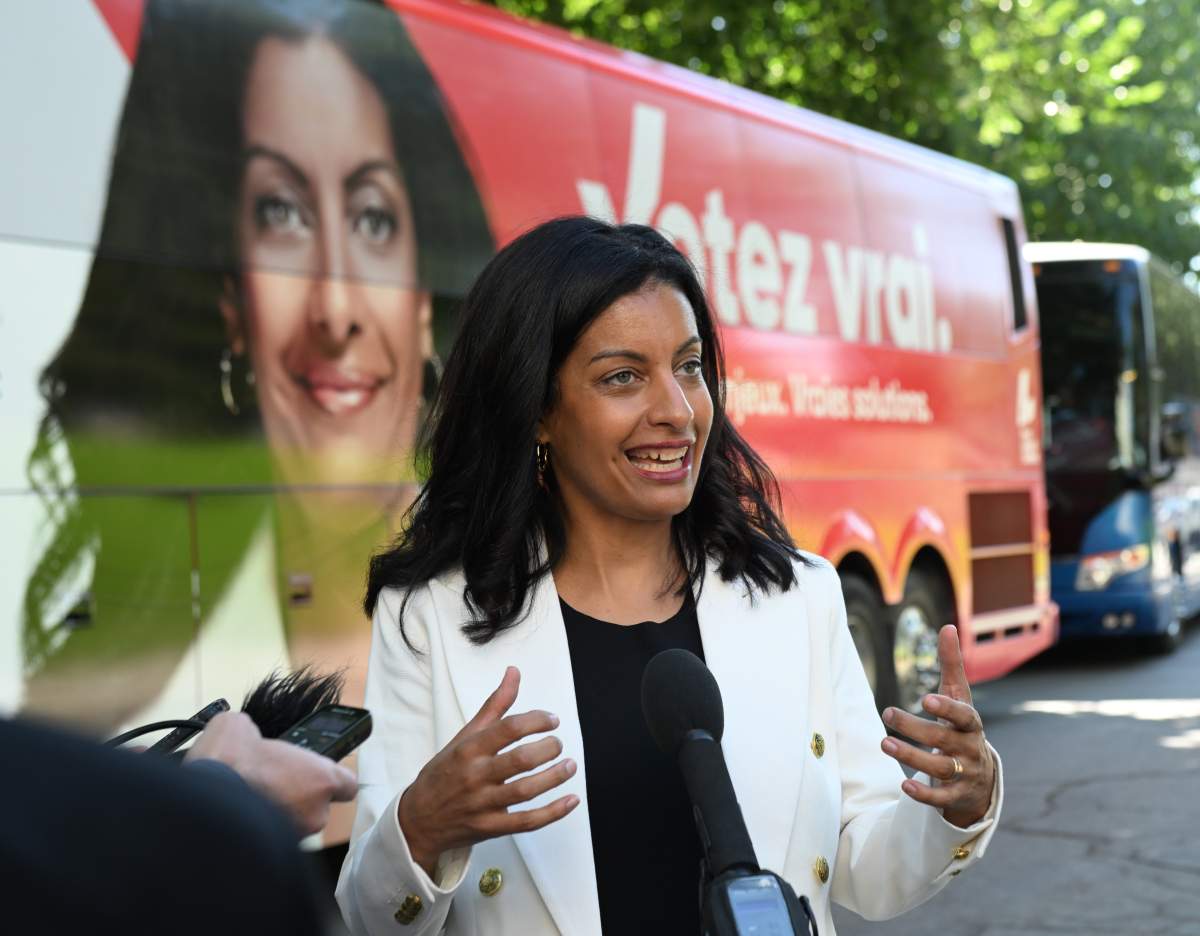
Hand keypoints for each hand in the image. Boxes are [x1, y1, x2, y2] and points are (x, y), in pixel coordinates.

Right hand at [185, 711, 357, 835]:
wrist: (200, 801)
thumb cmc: (226, 759)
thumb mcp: (241, 727)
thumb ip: (257, 736)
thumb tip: (241, 736)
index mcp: (321, 778)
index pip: (347, 785)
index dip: (330, 780)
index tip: (314, 776)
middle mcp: (315, 813)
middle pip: (316, 807)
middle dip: (296, 798)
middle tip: (270, 785)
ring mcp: (294, 839)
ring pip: (294, 826)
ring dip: (277, 816)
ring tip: (249, 801)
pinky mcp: (272, 855)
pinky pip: (272, 841)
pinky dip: (258, 832)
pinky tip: (238, 819)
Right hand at [398, 666, 578, 876]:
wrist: (418, 819)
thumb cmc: (444, 772)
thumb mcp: (464, 736)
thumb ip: (494, 706)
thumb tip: (514, 672)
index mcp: (469, 749)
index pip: (508, 729)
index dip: (536, 721)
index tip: (552, 720)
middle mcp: (476, 776)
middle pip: (520, 760)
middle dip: (548, 749)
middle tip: (558, 743)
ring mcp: (483, 804)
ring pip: (526, 791)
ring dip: (554, 777)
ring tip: (570, 765)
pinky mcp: (491, 828)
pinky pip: (527, 822)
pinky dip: (553, 812)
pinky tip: (571, 799)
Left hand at [880, 625, 994, 827]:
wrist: (980, 774)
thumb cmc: (962, 726)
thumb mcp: (959, 696)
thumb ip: (952, 664)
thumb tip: (948, 626)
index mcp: (971, 723)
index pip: (964, 715)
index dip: (947, 708)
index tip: (925, 699)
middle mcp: (970, 748)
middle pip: (943, 739)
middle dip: (914, 728)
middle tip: (887, 714)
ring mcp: (965, 773)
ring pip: (940, 769)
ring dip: (911, 757)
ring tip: (884, 743)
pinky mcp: (957, 795)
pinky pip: (942, 799)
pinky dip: (924, 794)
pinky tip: (903, 785)